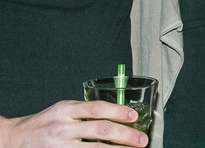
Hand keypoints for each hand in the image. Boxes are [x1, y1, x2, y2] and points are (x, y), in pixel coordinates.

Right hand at [0, 100, 147, 146]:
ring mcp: (61, 145)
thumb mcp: (62, 110)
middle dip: (126, 135)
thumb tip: (116, 114)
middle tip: (142, 140)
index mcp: (66, 109)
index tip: (134, 117)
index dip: (119, 111)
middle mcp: (63, 127)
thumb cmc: (42, 123)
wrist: (14, 140)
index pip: (98, 108)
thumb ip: (84, 111)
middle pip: (102, 129)